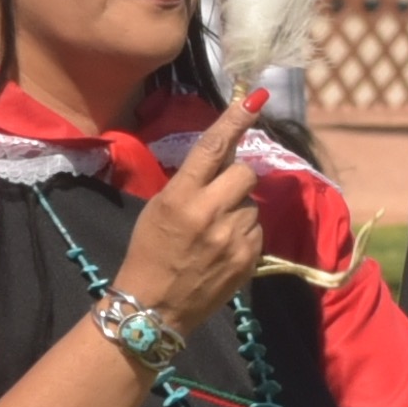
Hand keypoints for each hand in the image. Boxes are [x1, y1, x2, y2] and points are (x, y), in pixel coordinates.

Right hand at [114, 119, 269, 330]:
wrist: (153, 307)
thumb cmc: (149, 252)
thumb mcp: (159, 208)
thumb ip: (192, 182)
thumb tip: (225, 157)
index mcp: (181, 196)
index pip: (213, 147)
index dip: (235, 120)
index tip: (254, 99)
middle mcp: (210, 212)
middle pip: (245, 172)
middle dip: (237, 178)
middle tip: (220, 194)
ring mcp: (232, 237)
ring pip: (252, 203)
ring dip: (239, 210)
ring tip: (215, 232)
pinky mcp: (248, 258)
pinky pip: (257, 230)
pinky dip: (244, 234)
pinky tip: (223, 250)